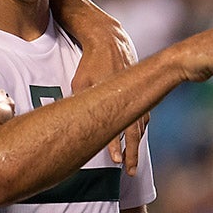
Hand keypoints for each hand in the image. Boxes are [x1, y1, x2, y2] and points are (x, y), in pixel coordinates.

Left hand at [69, 13, 145, 175]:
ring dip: (137, 145)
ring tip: (131, 163)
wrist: (110, 41)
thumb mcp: (79, 83)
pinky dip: (139, 131)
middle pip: (134, 133)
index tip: (117, 162)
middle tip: (130, 172)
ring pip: (141, 127)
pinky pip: (143, 117)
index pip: (116, 129)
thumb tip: (69, 123)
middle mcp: (129, 99)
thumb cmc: (91, 63)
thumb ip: (79, 104)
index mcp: (114, 99)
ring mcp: (138, 96)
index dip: (116, 147)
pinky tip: (135, 141)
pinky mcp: (140, 92)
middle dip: (132, 154)